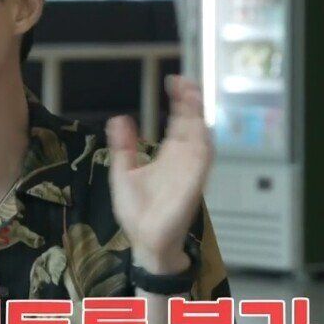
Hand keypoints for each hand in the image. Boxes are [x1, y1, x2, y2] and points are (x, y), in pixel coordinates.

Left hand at [106, 75, 212, 273]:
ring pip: (202, 138)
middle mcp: (183, 160)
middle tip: (188, 82)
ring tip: (194, 97)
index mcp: (169, 156)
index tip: (175, 81)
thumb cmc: (138, 213)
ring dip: (199, 118)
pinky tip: (199, 127)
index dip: (179, 101)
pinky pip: (203, 162)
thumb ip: (124, 146)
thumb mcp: (124, 172)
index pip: (177, 122)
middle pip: (193, 124)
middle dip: (192, 103)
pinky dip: (203, 143)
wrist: (144, 242)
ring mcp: (190, 172)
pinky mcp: (193, 185)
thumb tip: (120, 119)